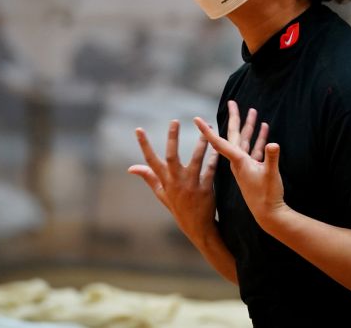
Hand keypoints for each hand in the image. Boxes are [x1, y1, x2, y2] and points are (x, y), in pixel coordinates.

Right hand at [128, 120, 217, 244]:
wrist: (198, 228)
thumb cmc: (179, 208)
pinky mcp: (206, 190)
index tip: (138, 129)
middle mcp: (176, 183)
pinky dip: (214, 159)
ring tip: (207, 128)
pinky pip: (210, 170)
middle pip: (172, 157)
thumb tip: (131, 167)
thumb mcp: (162, 194)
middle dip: (172, 138)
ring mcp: (191, 186)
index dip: (144, 145)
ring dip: (201, 144)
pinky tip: (219, 147)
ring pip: (196, 160)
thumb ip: (149, 178)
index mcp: (165, 182)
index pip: (150, 161)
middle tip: (174, 121)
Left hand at [194, 102, 286, 228]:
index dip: (207, 131)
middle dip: (234, 118)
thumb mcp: (271, 176)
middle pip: (234, 136)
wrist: (269, 215)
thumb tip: (274, 144)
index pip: (220, 143)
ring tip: (253, 111)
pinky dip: (260, 138)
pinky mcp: (256, 169)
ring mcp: (247, 165)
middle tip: (232, 102)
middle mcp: (239, 162)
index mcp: (238, 162)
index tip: (196, 119)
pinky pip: (256, 149)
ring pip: (246, 141)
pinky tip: (264, 129)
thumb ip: (272, 159)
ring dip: (250, 126)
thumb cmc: (268, 196)